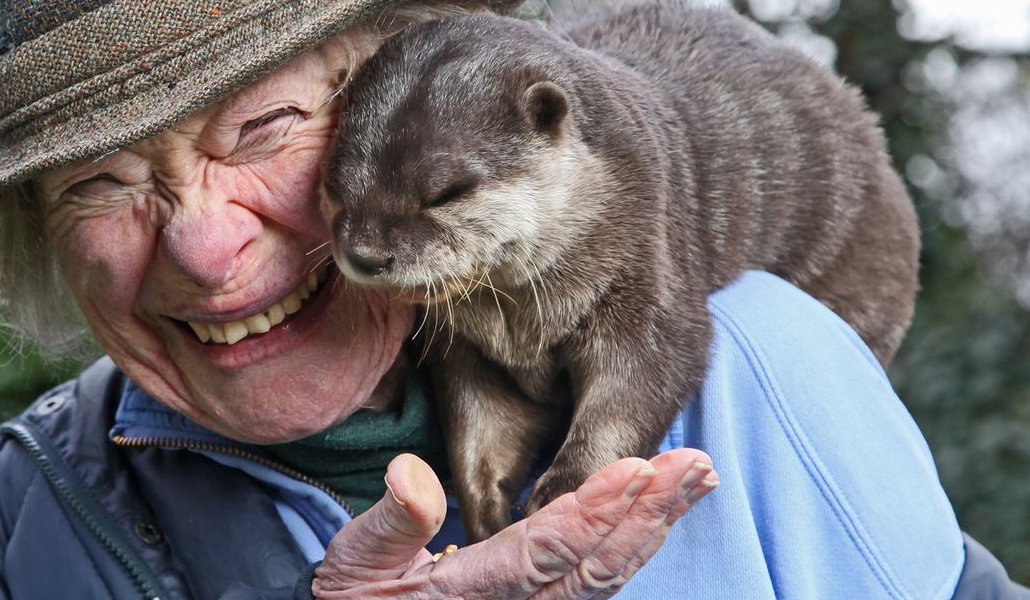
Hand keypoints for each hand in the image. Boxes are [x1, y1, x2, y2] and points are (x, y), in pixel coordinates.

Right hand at [312, 449, 716, 598]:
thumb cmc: (357, 599)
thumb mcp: (358, 562)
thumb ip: (392, 522)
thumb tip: (413, 473)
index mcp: (476, 590)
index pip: (548, 548)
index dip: (595, 510)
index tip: (637, 469)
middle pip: (598, 564)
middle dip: (649, 512)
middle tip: (694, 464)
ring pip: (608, 575)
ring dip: (654, 524)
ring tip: (693, 478)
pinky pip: (597, 580)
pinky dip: (633, 542)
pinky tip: (657, 510)